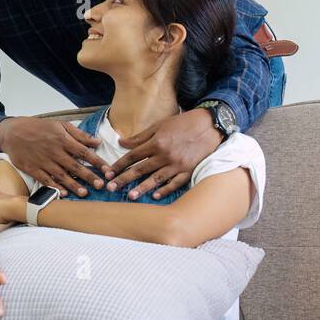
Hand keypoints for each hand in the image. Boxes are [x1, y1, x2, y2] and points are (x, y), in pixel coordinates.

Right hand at [0, 116, 108, 196]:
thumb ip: (79, 134)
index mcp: (62, 139)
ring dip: (74, 185)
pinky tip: (64, 193)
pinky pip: (46, 180)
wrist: (12, 132)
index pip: (84, 152)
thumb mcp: (60, 125)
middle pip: (75, 166)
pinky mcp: (33, 169)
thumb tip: (97, 142)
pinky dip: (55, 187)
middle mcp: (54, 151)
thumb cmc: (38, 128)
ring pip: (61, 175)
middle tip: (101, 186)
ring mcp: (43, 161)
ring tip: (85, 193)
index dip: (97, 162)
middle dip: (89, 176)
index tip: (108, 170)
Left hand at [105, 108, 223, 199]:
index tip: (108, 172)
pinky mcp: (189, 170)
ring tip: (130, 196)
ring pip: (156, 179)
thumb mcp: (160, 125)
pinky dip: (165, 190)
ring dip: (142, 188)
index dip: (119, 164)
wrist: (210, 125)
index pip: (133, 156)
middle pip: (140, 169)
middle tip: (111, 187)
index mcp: (157, 142)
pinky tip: (155, 196)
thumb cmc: (183, 123)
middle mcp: (165, 155)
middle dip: (124, 179)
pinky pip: (175, 183)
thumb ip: (141, 136)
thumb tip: (121, 143)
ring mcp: (177, 164)